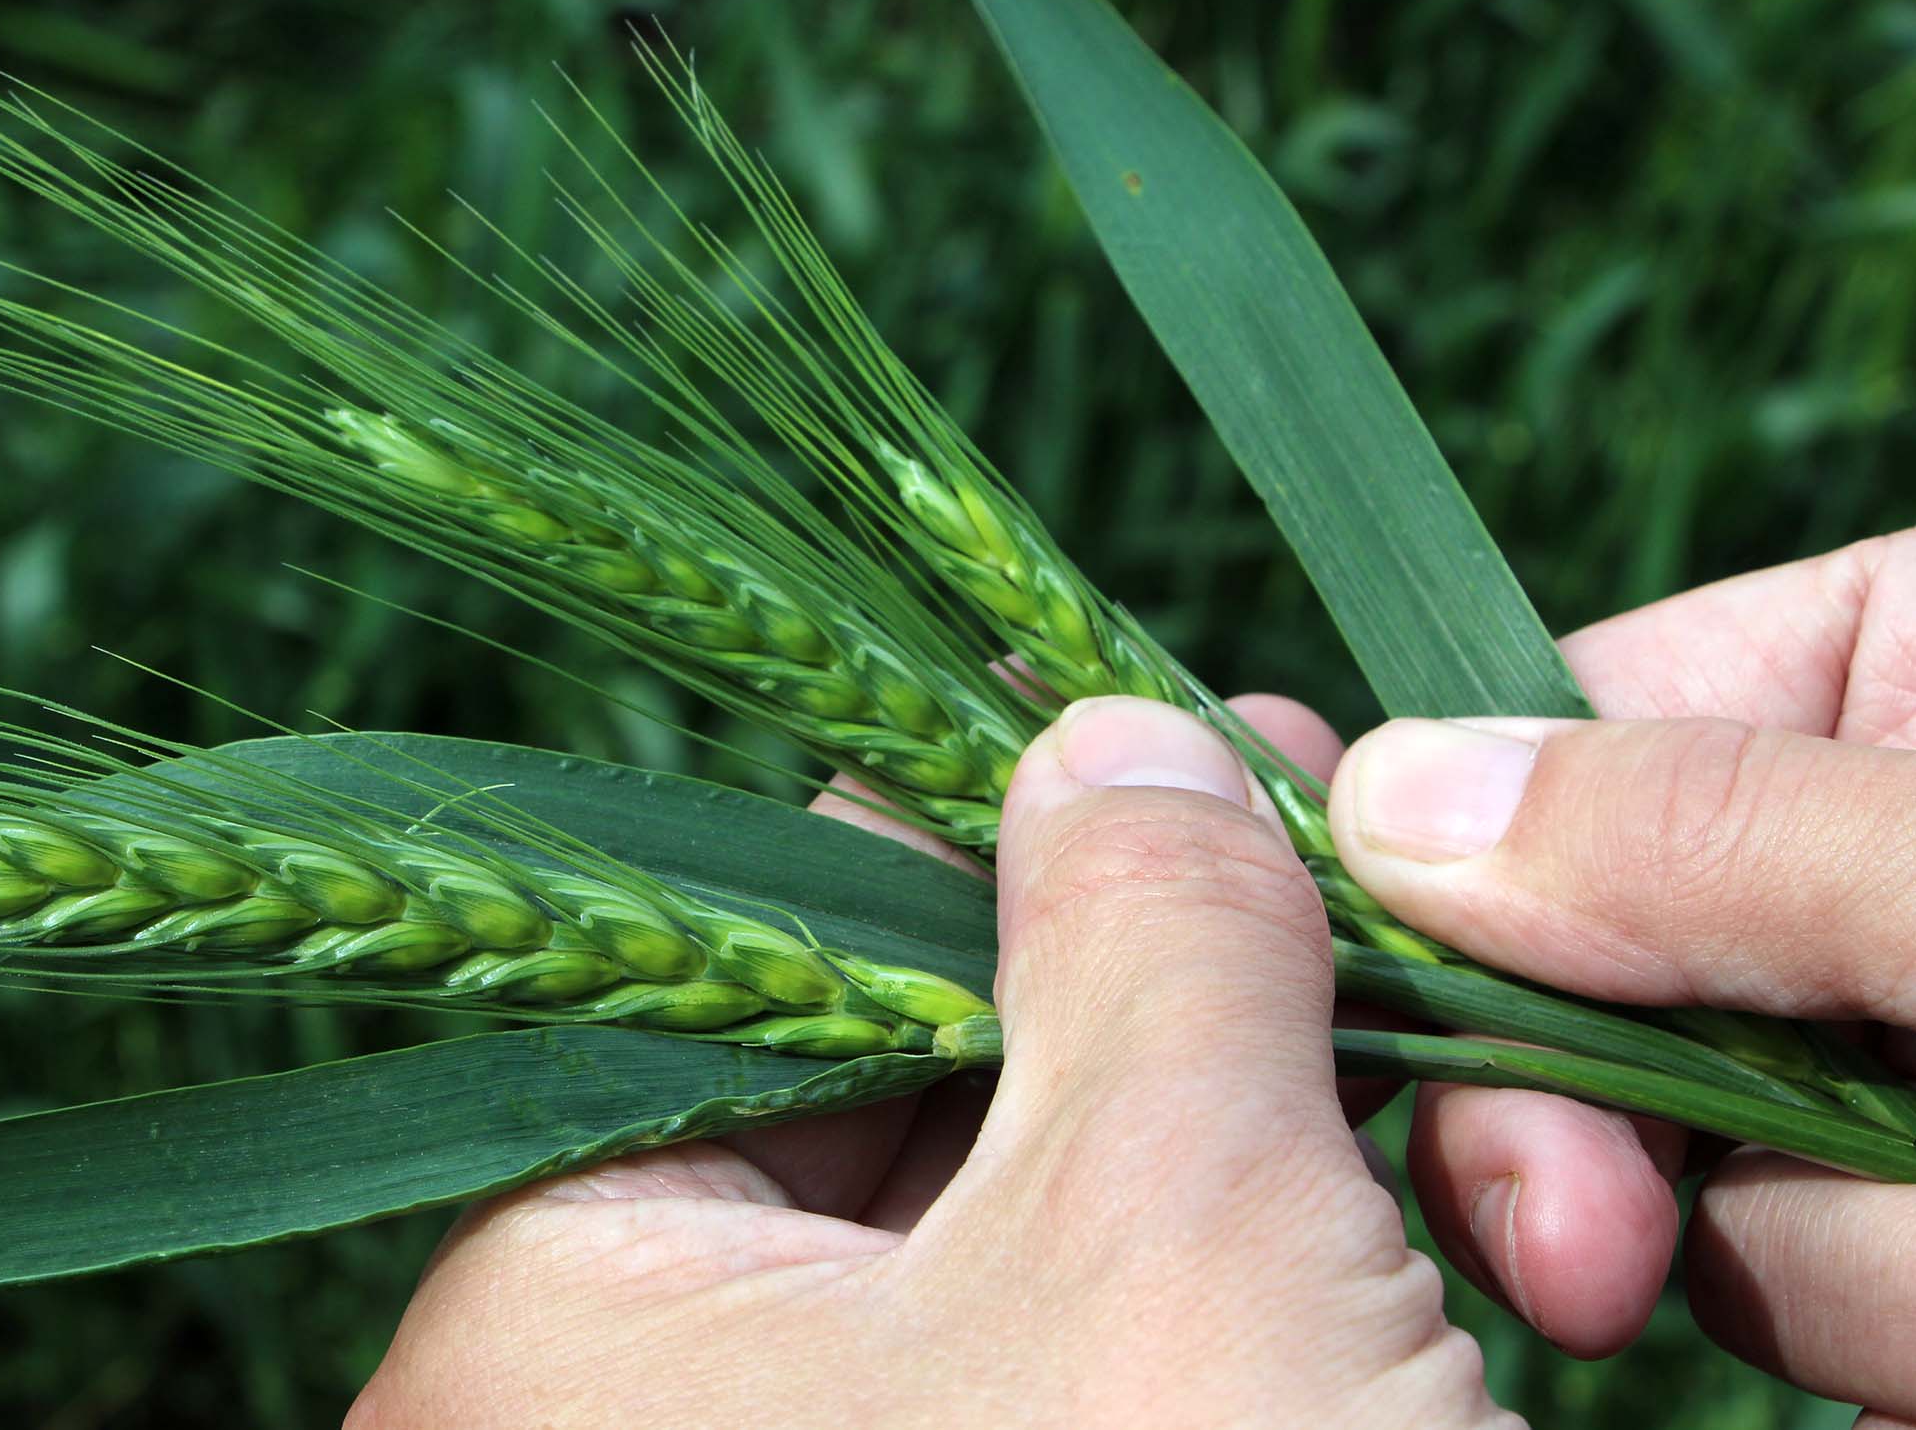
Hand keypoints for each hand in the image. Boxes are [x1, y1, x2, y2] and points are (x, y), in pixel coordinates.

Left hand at [351, 699, 1518, 1427]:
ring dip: (1295, 1181)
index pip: (788, 940)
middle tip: (1417, 991)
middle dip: (1212, 1029)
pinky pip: (1115, 1370)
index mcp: (580, 1283)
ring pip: (1058, 1238)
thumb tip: (1106, 736)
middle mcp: (654, 1395)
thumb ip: (1137, 941)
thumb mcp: (1169, 1239)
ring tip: (1519, 1210)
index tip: (1222, 777)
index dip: (1028, 837)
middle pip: (944, 1089)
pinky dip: (1275, 1323)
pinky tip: (1456, 1298)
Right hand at [1330, 529, 1915, 1414]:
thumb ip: (1714, 828)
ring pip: (1673, 1151)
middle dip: (1590, 1117)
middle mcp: (1847, 851)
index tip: (1403, 988)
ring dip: (1809, 1254)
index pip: (1568, 730)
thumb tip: (1381, 796)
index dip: (1471, 865)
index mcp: (1882, 671)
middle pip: (1578, 965)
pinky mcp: (1902, 1228)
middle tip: (1592, 1261)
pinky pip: (1781, 1273)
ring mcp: (1876, 1048)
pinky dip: (1866, 1333)